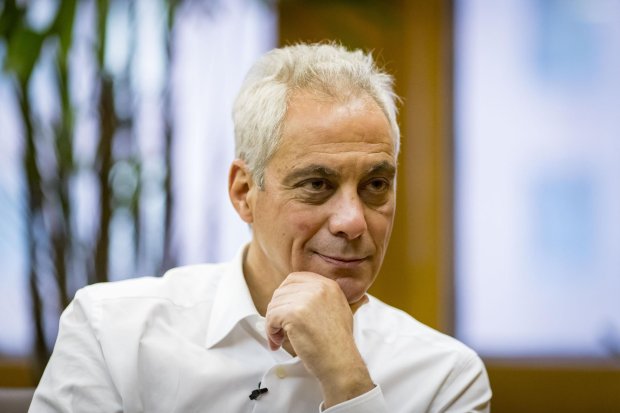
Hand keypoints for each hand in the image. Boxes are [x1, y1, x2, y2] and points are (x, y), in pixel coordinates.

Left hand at [265, 272, 372, 407]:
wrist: (341, 361)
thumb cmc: (338, 343)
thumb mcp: (337, 309)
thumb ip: (320, 297)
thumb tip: (295, 296)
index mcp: (328, 285)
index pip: (295, 278)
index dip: (285, 293)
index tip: (282, 307)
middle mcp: (318, 288)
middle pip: (282, 291)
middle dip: (277, 310)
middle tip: (279, 326)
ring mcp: (306, 299)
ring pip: (274, 305)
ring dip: (272, 322)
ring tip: (280, 336)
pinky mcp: (294, 314)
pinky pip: (271, 317)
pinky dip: (270, 331)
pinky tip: (278, 341)